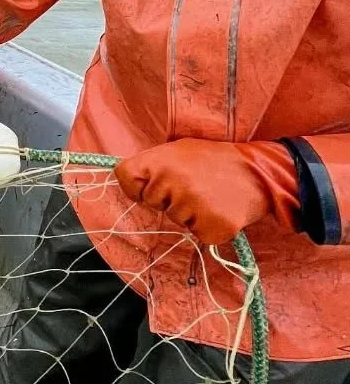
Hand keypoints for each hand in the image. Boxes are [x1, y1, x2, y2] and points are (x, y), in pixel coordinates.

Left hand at [114, 139, 301, 245]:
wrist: (259, 172)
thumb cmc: (215, 160)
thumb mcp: (180, 150)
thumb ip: (154, 164)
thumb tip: (129, 181)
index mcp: (160, 158)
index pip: (124, 175)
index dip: (135, 185)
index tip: (151, 186)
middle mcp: (171, 181)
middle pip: (151, 202)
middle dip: (168, 198)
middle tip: (194, 185)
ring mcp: (191, 205)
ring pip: (175, 219)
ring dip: (190, 212)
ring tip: (210, 194)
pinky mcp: (210, 227)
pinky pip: (196, 233)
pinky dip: (207, 226)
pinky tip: (219, 209)